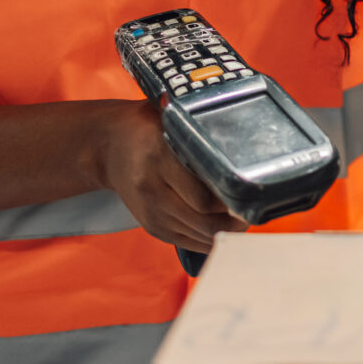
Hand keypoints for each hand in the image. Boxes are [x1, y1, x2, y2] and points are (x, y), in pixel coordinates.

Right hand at [90, 101, 242, 250]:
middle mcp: (152, 192)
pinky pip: (190, 242)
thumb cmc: (146, 129)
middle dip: (234, 221)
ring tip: (245, 216)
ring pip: (199, 236)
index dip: (230, 200)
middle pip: (204, 222)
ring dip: (227, 231)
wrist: (108, 147)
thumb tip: (240, 147)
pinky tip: (226, 226)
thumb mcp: (170, 121)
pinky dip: (212, 238)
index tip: (250, 193)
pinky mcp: (152, 227)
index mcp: (159, 160)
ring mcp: (151, 214)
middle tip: (254, 209)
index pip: (202, 197)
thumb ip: (199, 135)